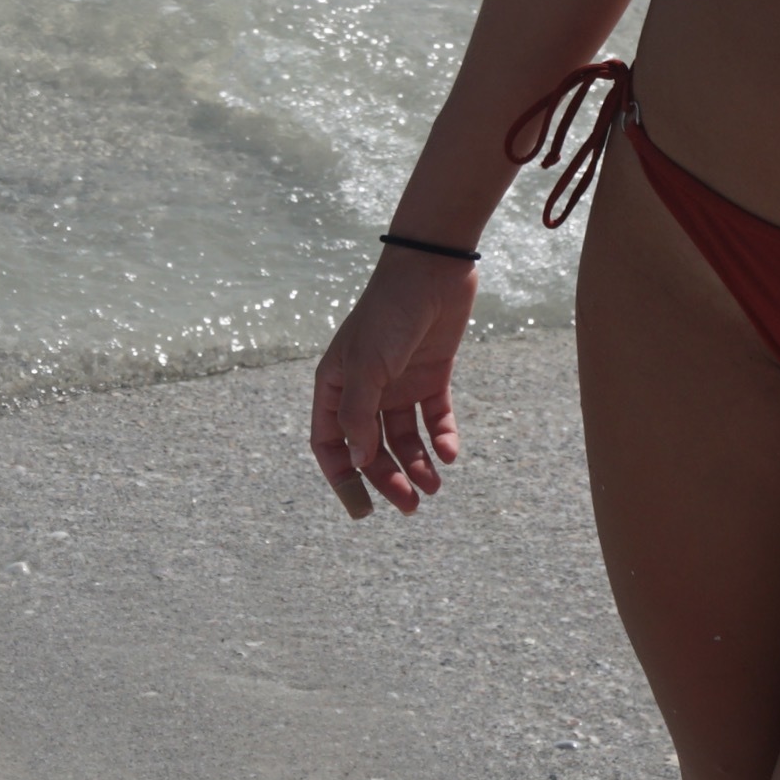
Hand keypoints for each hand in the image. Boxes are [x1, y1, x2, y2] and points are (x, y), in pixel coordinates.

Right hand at [308, 251, 472, 516]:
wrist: (433, 270)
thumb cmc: (389, 313)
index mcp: (336, 385)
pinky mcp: (431, 375)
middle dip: (388, 479)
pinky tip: (450, 453)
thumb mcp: (367, 365)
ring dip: (417, 465)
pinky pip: (434, 417)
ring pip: (404, 438)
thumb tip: (356, 461)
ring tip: (434, 487)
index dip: (342, 478)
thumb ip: (358, 414)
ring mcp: (398, 383)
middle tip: (410, 506)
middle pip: (371, 448)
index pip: (330, 443)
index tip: (362, 510)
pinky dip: (441, 437)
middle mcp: (365, 388)